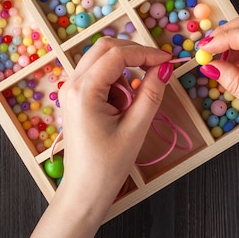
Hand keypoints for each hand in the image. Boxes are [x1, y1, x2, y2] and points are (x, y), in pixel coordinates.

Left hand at [58, 38, 171, 202]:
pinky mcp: (75, 97)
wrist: (85, 190)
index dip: (146, 53)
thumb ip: (152, 93)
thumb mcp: (136, 127)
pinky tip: (122, 106)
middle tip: (158, 69)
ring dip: (124, 70)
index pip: (118, 54)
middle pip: (106, 48)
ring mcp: (71, 89)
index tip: (168, 61)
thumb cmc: (108, 164)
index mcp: (84, 91)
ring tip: (133, 103)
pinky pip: (98, 74)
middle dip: (134, 54)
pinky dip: (116, 81)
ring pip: (102, 59)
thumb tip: (164, 67)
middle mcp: (72, 84)